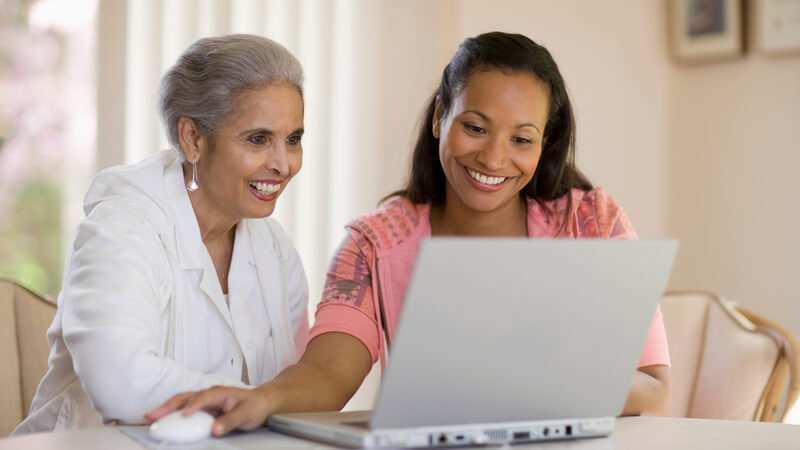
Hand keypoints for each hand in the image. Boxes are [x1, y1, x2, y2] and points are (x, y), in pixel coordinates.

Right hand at [144, 386, 274, 435]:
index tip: (183, 416)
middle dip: (168, 406)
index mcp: (219, 393)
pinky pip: (183, 409)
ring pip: (181, 402)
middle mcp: (209, 394)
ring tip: (150, 417)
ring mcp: (204, 401)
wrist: (261, 402)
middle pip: (185, 397)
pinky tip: (162, 420)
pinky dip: (171, 414)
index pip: (202, 398)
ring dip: (165, 409)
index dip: (192, 406)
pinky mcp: (202, 408)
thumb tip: (215, 429)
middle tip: (153, 415)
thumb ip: (231, 421)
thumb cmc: (254, 406)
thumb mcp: (246, 414)